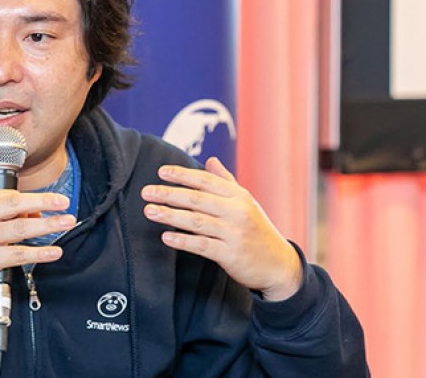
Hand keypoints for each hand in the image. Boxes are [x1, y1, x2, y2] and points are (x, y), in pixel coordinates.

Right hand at [0, 190, 75, 286]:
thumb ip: (3, 212)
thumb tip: (34, 212)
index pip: (8, 195)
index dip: (32, 199)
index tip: (51, 202)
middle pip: (15, 205)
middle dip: (43, 202)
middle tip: (63, 203)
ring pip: (20, 229)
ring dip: (47, 225)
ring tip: (66, 222)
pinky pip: (19, 255)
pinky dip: (39, 253)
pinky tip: (53, 251)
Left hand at [141, 157, 301, 300]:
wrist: (279, 264)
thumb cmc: (256, 229)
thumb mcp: (245, 202)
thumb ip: (225, 181)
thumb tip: (210, 160)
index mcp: (238, 196)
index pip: (206, 181)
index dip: (183, 175)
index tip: (161, 172)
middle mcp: (237, 212)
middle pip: (197, 199)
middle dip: (169, 194)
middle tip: (146, 192)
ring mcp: (235, 234)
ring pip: (197, 221)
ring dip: (170, 216)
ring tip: (149, 211)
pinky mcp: (231, 255)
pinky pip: (202, 245)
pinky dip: (183, 241)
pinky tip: (166, 237)